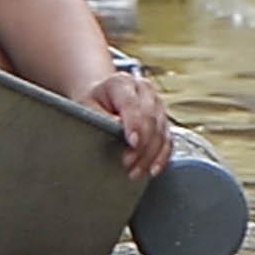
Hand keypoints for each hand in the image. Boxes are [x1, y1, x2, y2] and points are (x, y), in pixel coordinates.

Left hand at [82, 58, 173, 178]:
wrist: (103, 98)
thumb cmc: (93, 104)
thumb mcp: (86, 107)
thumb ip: (101, 117)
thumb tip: (118, 130)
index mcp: (122, 82)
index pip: (131, 103)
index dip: (134, 124)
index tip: (132, 143)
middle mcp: (144, 90)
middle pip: (150, 118)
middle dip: (141, 145)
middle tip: (128, 164)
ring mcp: (157, 104)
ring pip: (161, 131)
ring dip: (150, 155)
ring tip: (135, 172)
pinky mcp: (163, 120)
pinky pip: (168, 140)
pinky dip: (162, 156)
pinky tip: (153, 169)